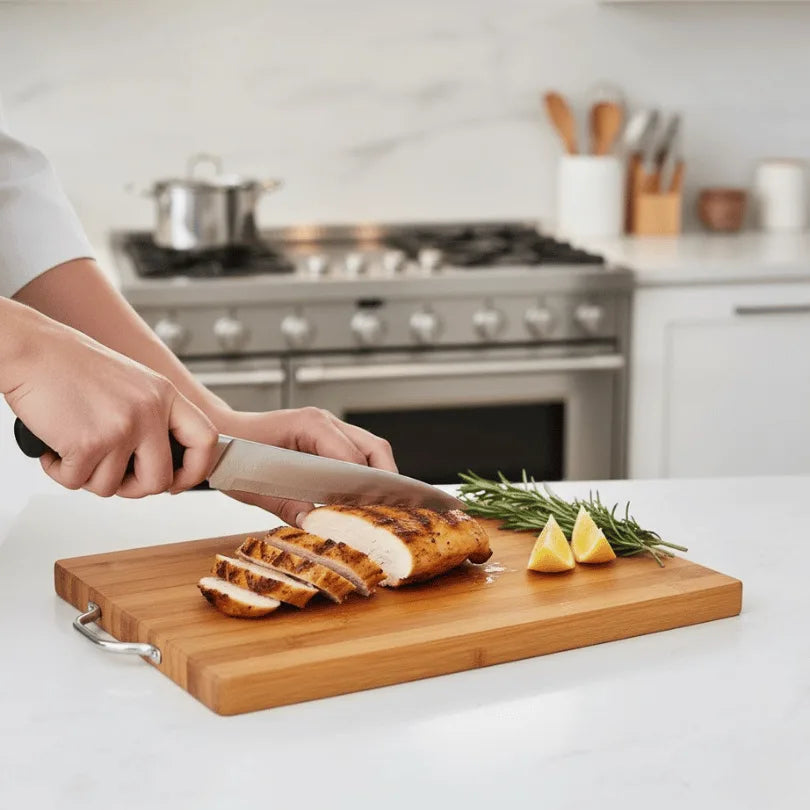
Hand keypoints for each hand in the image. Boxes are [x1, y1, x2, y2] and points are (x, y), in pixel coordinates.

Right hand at [4, 312, 216, 496]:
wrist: (32, 349)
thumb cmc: (72, 366)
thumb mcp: (133, 383)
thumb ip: (152, 416)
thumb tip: (160, 461)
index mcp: (165, 394)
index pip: (205, 440)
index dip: (196, 469)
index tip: (178, 482)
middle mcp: (149, 411)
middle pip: (159, 480)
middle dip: (133, 489)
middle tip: (114, 478)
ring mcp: (122, 428)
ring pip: (111, 487)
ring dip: (88, 476)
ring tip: (74, 447)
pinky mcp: (89, 443)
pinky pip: (77, 482)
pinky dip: (60, 472)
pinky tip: (55, 448)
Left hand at [213, 407, 396, 525]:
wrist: (219, 436)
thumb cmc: (234, 456)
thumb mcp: (256, 486)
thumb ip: (287, 504)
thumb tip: (315, 523)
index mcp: (310, 424)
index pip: (352, 456)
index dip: (364, 485)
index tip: (371, 511)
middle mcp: (325, 421)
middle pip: (374, 448)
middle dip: (386, 480)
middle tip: (389, 511)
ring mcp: (329, 427)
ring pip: (372, 449)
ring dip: (381, 476)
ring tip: (381, 507)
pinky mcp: (328, 438)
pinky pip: (359, 453)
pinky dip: (367, 474)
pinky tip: (364, 498)